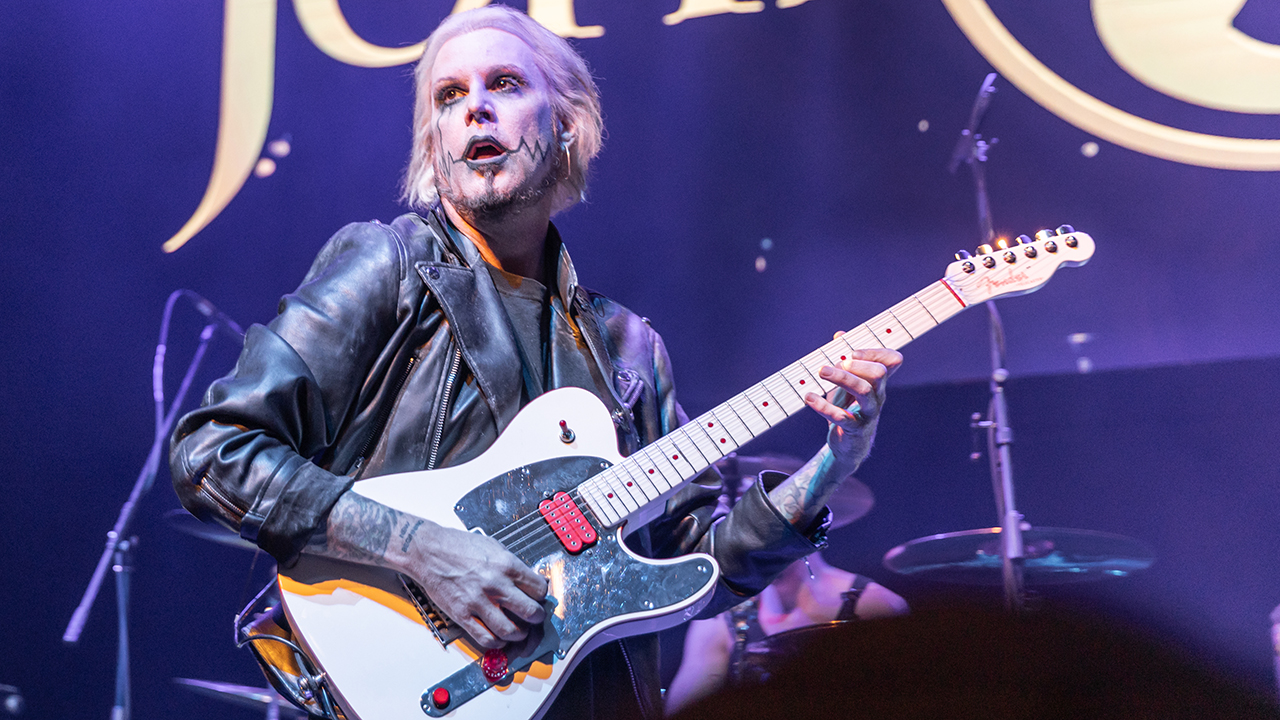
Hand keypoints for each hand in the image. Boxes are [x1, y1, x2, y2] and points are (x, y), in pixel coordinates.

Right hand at [400, 524, 548, 648]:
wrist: (428, 550)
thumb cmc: (459, 546)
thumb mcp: (494, 547)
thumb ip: (513, 566)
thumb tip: (530, 581)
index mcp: (507, 565)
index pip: (539, 589)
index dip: (541, 596)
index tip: (538, 598)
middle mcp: (495, 584)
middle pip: (531, 612)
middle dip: (536, 618)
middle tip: (534, 618)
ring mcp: (478, 601)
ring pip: (511, 631)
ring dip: (519, 634)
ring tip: (518, 630)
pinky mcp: (462, 614)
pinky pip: (485, 638)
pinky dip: (496, 642)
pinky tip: (498, 636)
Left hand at [802, 343, 901, 469]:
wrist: (848, 445)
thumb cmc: (848, 409)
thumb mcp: (846, 383)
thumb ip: (845, 359)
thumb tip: (840, 335)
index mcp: (878, 383)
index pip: (892, 361)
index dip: (875, 352)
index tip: (852, 351)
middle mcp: (878, 396)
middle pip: (879, 373)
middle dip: (857, 364)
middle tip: (837, 362)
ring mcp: (869, 414)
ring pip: (864, 391)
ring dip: (841, 378)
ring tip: (822, 371)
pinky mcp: (855, 430)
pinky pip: (842, 417)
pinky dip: (824, 406)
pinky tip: (810, 398)